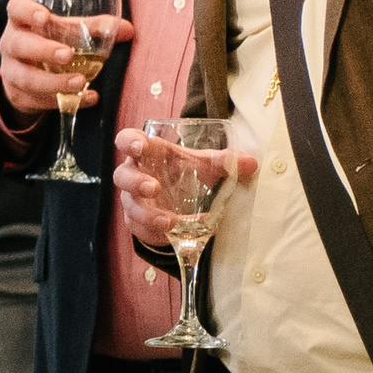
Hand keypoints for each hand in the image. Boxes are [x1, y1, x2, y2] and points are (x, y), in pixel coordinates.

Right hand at [0, 0, 131, 120]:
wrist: (24, 75)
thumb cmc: (48, 42)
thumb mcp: (65, 31)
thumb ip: (92, 28)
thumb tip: (127, 30)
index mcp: (22, 21)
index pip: (16, 9)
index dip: (27, 11)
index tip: (44, 17)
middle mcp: (12, 44)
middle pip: (18, 44)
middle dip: (43, 50)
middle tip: (68, 55)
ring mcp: (12, 71)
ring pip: (26, 78)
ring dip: (54, 81)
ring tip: (81, 81)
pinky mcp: (19, 95)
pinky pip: (39, 100)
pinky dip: (66, 100)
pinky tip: (87, 98)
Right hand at [114, 123, 253, 251]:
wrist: (179, 200)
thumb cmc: (185, 172)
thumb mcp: (203, 163)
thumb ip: (224, 162)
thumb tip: (250, 163)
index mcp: (146, 153)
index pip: (126, 140)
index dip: (129, 142)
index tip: (139, 147)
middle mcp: (134, 175)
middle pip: (122, 176)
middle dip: (135, 182)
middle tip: (154, 188)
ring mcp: (132, 200)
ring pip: (130, 206)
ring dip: (147, 214)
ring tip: (169, 221)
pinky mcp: (136, 221)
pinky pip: (140, 227)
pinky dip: (157, 231)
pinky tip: (176, 231)